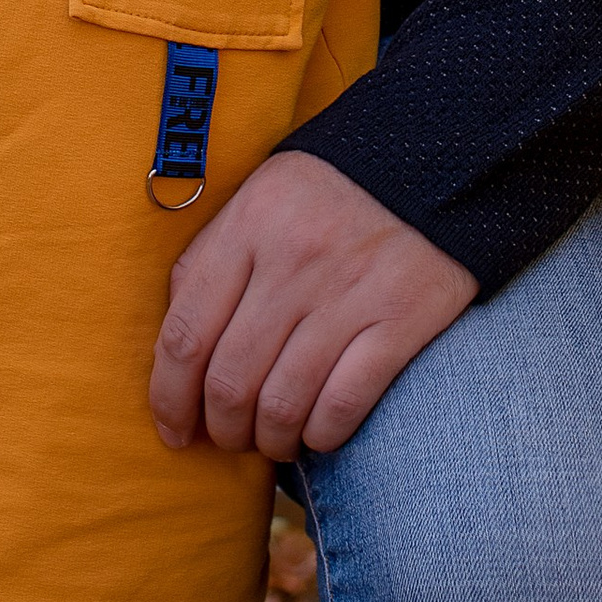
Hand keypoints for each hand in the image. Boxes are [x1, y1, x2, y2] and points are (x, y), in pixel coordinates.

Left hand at [150, 150, 476, 462]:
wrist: (433, 160)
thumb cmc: (327, 193)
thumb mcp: (257, 200)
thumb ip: (209, 261)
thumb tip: (173, 349)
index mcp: (250, 225)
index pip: (187, 333)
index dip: (169, 396)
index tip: (172, 429)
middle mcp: (294, 259)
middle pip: (232, 378)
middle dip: (221, 428)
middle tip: (227, 438)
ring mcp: (350, 291)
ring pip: (284, 402)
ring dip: (269, 440)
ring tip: (271, 441)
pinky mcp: (402, 318)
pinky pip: (344, 403)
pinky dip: (321, 435)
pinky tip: (316, 434)